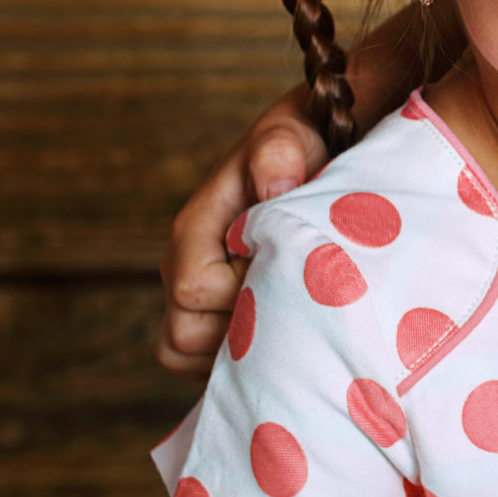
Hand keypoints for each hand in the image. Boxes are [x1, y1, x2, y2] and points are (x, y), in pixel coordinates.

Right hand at [156, 85, 325, 378]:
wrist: (313, 145)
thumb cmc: (300, 142)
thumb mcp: (291, 136)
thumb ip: (277, 154)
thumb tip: (275, 188)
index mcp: (194, 229)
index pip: (194, 290)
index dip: (242, 290)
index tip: (288, 270)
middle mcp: (184, 264)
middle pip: (184, 337)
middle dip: (240, 331)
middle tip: (296, 303)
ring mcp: (198, 291)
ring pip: (189, 355)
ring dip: (239, 351)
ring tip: (290, 319)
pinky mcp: (217, 310)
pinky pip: (208, 360)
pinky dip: (241, 358)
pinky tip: (285, 331)